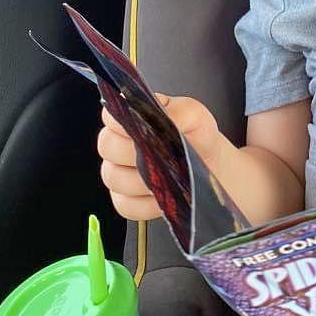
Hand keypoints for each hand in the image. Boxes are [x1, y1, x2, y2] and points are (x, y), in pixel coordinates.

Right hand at [97, 92, 221, 220]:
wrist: (209, 165)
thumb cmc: (197, 136)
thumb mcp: (195, 116)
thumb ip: (178, 111)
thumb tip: (163, 115)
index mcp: (132, 116)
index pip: (110, 114)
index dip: (123, 121)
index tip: (143, 128)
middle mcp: (118, 143)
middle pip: (107, 146)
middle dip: (133, 151)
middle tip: (161, 154)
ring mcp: (118, 172)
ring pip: (113, 177)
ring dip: (142, 179)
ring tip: (168, 176)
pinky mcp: (124, 200)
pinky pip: (124, 204)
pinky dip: (146, 203)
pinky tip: (166, 195)